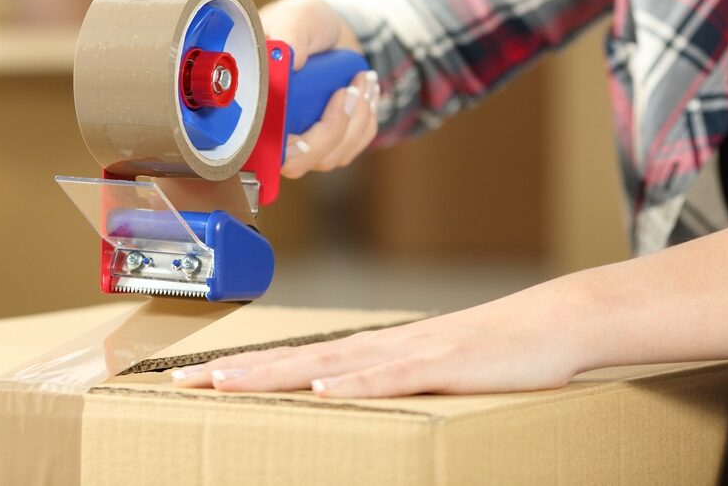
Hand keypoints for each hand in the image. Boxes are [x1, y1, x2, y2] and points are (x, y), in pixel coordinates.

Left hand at [172, 282, 589, 397]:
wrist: (546, 324)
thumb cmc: (487, 354)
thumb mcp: (426, 374)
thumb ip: (386, 384)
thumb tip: (342, 403)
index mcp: (370, 352)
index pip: (293, 361)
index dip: (243, 370)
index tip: (197, 380)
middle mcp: (376, 347)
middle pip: (292, 360)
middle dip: (235, 371)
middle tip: (181, 382)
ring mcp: (406, 353)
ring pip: (326, 366)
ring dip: (271, 375)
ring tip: (223, 384)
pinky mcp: (440, 365)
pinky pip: (390, 376)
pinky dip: (353, 383)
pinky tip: (320, 388)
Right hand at [260, 0, 378, 177]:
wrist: (329, 29)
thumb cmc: (303, 22)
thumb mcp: (296, 17)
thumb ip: (289, 34)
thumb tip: (290, 60)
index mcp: (253, 104)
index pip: (260, 150)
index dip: (286, 148)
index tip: (308, 123)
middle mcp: (273, 130)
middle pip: (300, 162)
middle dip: (333, 128)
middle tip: (349, 89)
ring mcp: (303, 141)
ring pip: (332, 155)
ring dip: (356, 118)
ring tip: (363, 79)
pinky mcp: (331, 141)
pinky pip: (354, 145)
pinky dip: (367, 118)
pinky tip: (367, 89)